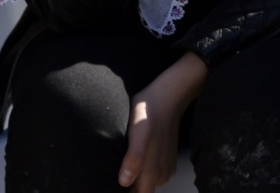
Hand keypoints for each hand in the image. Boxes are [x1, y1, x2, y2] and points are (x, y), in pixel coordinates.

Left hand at [118, 51, 207, 190]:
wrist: (169, 95)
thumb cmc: (150, 111)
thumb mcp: (139, 130)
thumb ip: (135, 157)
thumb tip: (125, 182)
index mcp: (153, 173)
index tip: (110, 185)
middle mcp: (161, 177)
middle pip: (140, 192)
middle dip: (126, 188)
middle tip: (112, 171)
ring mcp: (165, 170)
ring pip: (145, 185)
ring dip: (133, 180)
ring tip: (122, 164)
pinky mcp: (166, 162)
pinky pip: (151, 176)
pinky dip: (141, 172)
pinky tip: (133, 158)